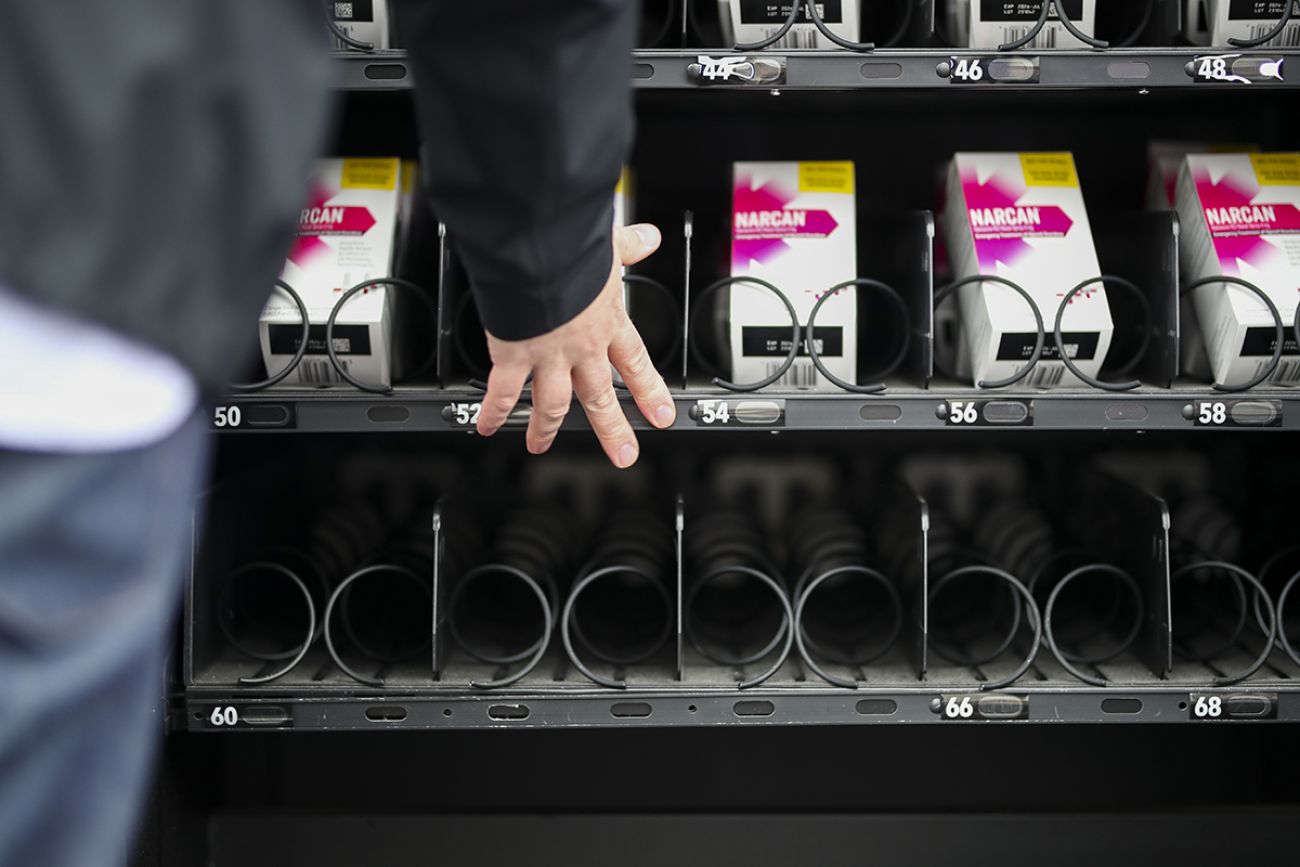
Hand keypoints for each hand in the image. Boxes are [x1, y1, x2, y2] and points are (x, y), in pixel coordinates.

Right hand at [475, 223, 675, 467]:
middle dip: (613, 429)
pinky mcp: (513, 355)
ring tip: (540, 446)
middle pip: (601, 397)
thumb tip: (647, 238)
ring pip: (553, 404)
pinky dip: (494, 412)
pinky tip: (487, 427)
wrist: (540, 252)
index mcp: (607, 322)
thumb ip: (628, 245)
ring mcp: (548, 356)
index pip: (636, 364)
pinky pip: (503, 392)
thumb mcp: (608, 245)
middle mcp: (581, 346)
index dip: (650, 392)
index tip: (660, 416)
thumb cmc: (573, 246)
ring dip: (546, 429)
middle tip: (623, 454)